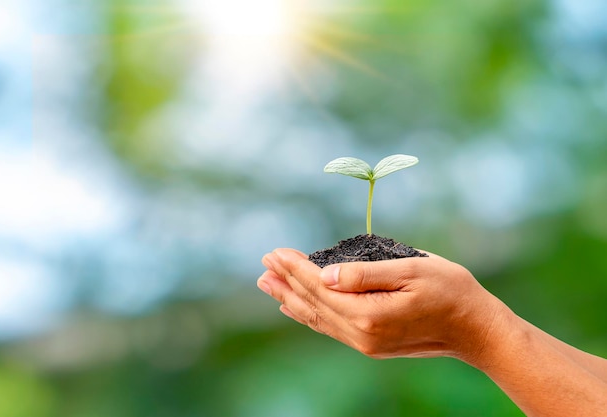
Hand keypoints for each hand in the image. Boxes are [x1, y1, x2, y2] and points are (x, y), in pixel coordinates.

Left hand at [257, 248, 507, 363]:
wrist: (476, 329)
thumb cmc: (450, 291)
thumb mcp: (411, 271)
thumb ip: (364, 274)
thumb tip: (324, 274)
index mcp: (368, 313)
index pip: (319, 286)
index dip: (295, 267)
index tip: (276, 251)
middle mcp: (360, 334)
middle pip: (312, 303)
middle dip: (286, 280)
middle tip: (264, 262)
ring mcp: (364, 343)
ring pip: (316, 318)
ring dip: (290, 298)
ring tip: (268, 284)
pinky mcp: (370, 344)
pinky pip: (329, 328)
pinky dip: (308, 314)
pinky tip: (296, 306)